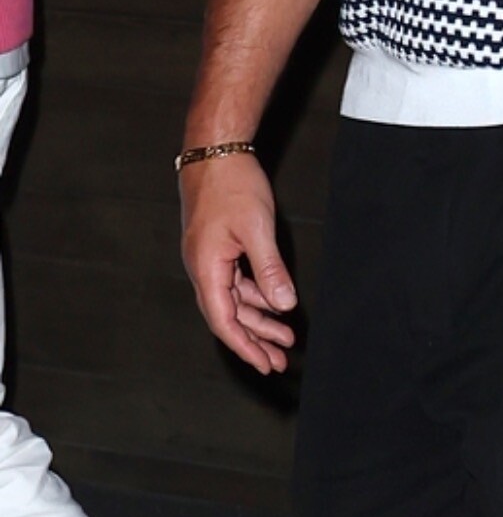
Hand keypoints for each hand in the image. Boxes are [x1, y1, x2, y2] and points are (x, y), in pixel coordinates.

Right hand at [180, 151, 299, 373]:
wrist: (214, 152)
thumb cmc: (231, 185)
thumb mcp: (256, 229)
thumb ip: (270, 269)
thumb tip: (283, 303)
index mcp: (207, 268)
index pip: (224, 321)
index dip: (245, 346)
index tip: (264, 364)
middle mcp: (203, 268)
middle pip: (229, 317)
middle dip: (255, 341)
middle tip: (279, 361)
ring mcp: (210, 259)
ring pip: (235, 301)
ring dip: (259, 320)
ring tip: (285, 338)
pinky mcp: (218, 249)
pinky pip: (237, 283)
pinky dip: (257, 297)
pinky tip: (275, 305)